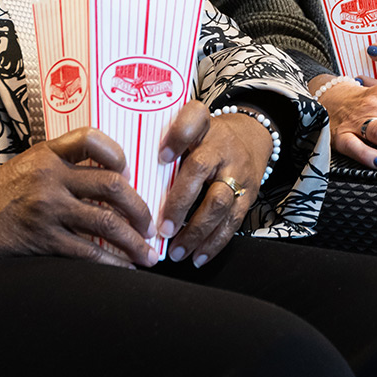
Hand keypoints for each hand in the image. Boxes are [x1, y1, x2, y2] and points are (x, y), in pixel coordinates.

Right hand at [0, 126, 157, 267]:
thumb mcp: (23, 167)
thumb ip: (58, 167)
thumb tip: (106, 182)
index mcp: (46, 154)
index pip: (91, 139)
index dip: (116, 153)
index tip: (129, 172)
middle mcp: (49, 177)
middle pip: (111, 184)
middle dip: (140, 209)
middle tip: (151, 225)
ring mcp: (46, 208)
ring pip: (106, 222)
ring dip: (134, 242)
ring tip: (147, 255)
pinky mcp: (41, 239)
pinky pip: (87, 251)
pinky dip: (111, 263)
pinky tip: (124, 270)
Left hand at [155, 101, 272, 266]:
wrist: (252, 138)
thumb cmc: (207, 140)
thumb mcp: (190, 132)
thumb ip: (163, 149)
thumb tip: (125, 182)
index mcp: (202, 125)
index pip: (193, 119)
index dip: (178, 136)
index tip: (161, 157)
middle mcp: (221, 145)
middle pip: (201, 168)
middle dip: (180, 202)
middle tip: (162, 227)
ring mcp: (238, 170)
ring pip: (219, 202)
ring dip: (196, 231)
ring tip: (177, 250)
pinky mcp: (249, 193)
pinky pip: (233, 221)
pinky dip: (214, 243)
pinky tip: (198, 256)